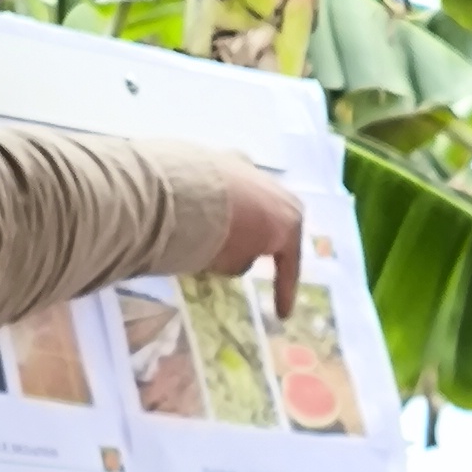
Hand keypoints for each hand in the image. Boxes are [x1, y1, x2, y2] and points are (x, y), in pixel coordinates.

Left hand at [203, 157, 305, 325]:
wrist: (182, 192)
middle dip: (269, 240)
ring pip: (253, 199)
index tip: (282, 315)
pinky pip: (229, 184)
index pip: (290, 264)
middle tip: (261, 257)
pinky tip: (207, 209)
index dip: (285, 292)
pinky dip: (223, 200)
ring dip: (245, 216)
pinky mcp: (223, 156)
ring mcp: (250, 169)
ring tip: (229, 231)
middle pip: (276, 221)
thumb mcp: (232, 264)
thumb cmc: (216, 236)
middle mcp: (277, 190)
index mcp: (289, 220)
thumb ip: (243, 261)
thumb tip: (238, 253)